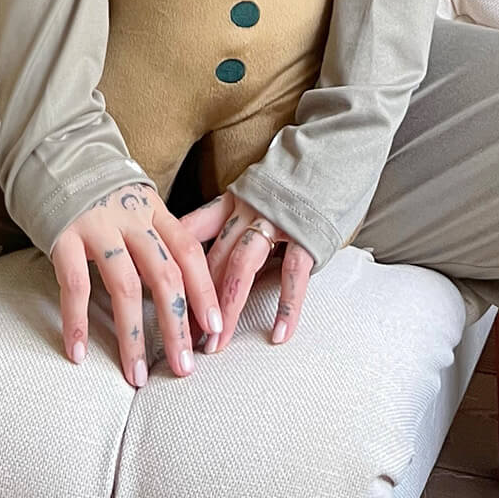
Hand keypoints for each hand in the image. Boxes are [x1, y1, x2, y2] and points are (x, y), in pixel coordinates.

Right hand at [49, 179, 224, 387]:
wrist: (51, 150)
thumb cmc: (97, 189)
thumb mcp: (134, 202)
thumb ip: (154, 235)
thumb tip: (178, 288)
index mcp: (153, 209)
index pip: (189, 251)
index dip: (204, 291)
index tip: (214, 329)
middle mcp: (131, 216)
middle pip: (164, 275)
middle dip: (176, 325)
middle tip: (184, 368)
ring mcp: (97, 224)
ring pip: (125, 286)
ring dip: (133, 337)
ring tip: (136, 377)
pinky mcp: (64, 234)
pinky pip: (74, 284)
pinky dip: (77, 321)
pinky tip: (79, 353)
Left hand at [176, 190, 313, 354]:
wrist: (337, 153)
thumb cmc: (297, 181)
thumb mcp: (258, 192)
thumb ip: (237, 220)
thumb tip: (216, 259)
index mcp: (234, 200)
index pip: (192, 232)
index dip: (174, 266)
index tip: (160, 298)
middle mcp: (249, 210)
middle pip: (211, 258)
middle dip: (195, 301)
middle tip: (184, 338)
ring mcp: (277, 221)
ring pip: (241, 267)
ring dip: (227, 309)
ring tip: (217, 344)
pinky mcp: (308, 234)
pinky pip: (292, 274)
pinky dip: (285, 306)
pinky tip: (278, 333)